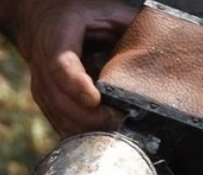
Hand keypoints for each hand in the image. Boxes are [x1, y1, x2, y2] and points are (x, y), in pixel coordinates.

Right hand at [18, 0, 135, 136]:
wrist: (42, 25)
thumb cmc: (75, 17)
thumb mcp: (102, 11)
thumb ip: (128, 23)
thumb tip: (161, 40)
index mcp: (58, 42)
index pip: (61, 68)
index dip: (76, 85)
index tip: (94, 99)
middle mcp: (43, 69)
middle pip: (61, 101)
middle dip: (90, 117)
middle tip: (118, 121)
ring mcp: (41, 90)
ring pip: (59, 117)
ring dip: (86, 129)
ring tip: (114, 130)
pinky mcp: (46, 104)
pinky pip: (60, 125)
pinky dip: (80, 133)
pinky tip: (101, 135)